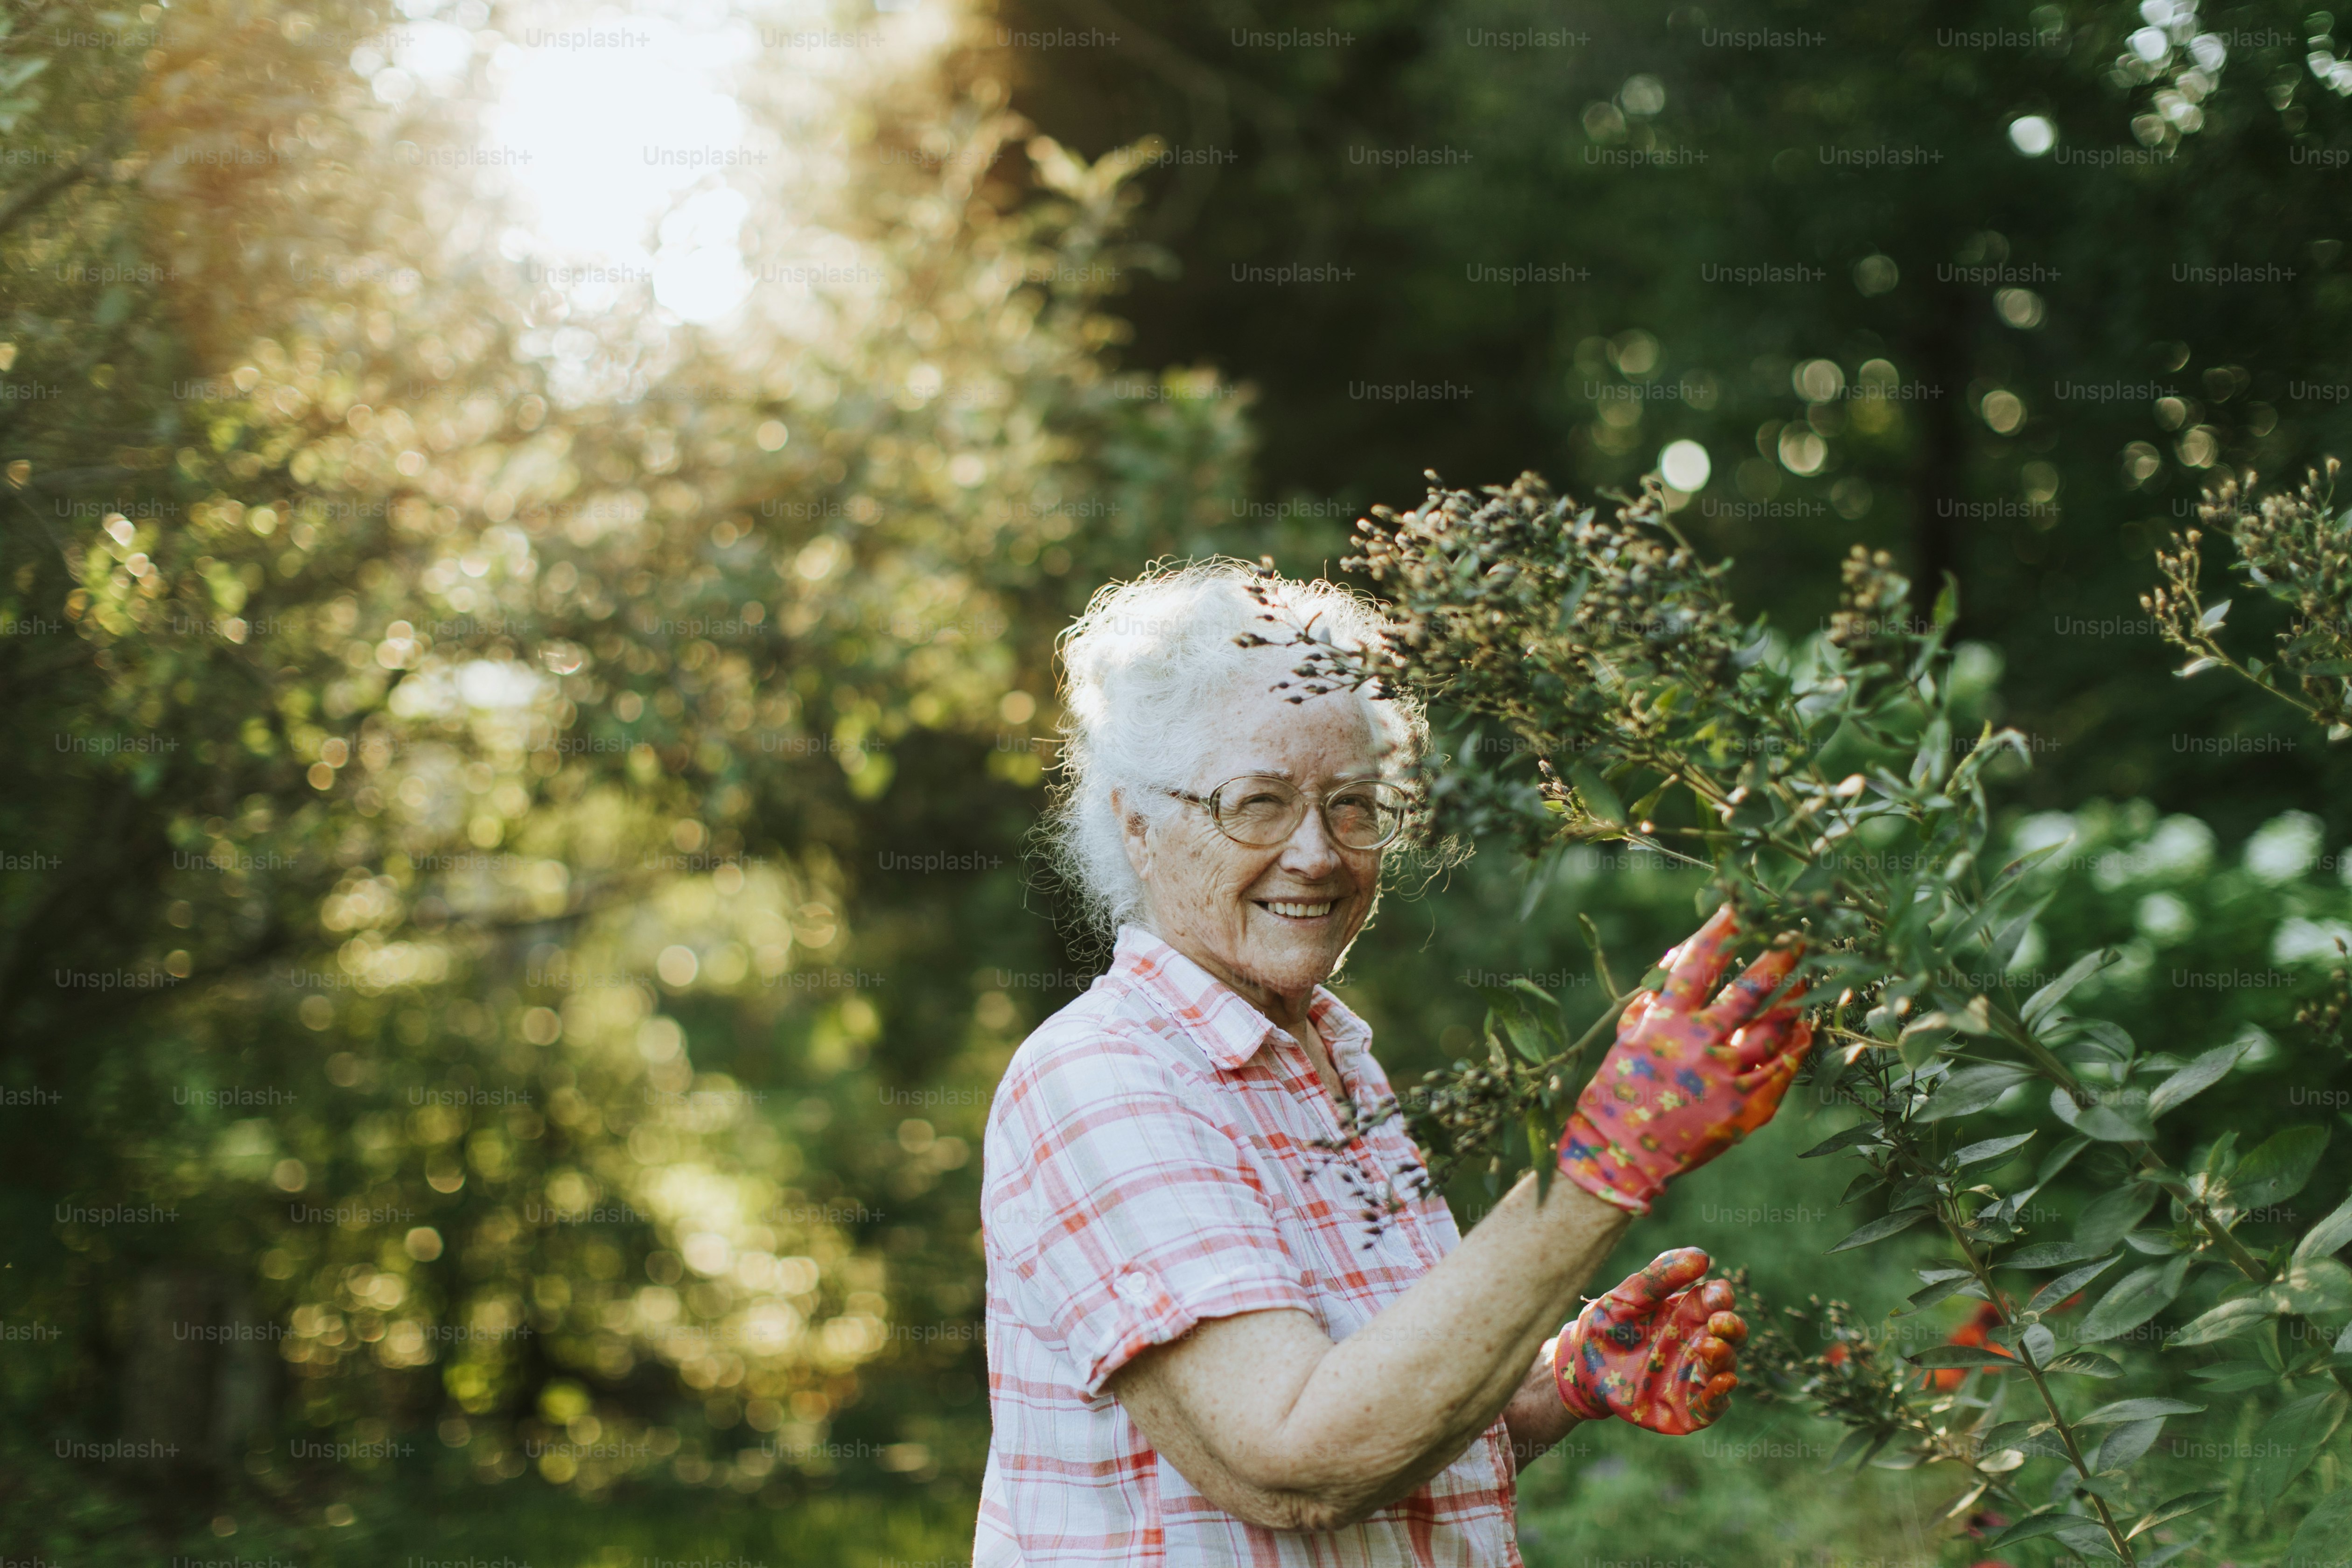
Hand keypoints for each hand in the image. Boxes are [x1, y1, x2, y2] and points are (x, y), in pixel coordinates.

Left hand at [1547, 1248, 1744, 1434]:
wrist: (1580, 1368)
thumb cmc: (1607, 1325)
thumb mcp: (1628, 1296)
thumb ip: (1660, 1277)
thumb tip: (1702, 1255)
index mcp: (1688, 1313)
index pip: (1716, 1301)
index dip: (1721, 1297)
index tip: (1717, 1294)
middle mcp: (1698, 1343)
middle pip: (1730, 1334)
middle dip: (1732, 1327)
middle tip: (1721, 1321)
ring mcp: (1695, 1376)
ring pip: (1724, 1366)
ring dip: (1724, 1357)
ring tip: (1710, 1345)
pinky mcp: (1687, 1408)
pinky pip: (1712, 1405)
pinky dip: (1720, 1396)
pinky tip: (1724, 1382)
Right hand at [1556, 905, 1811, 1213]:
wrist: (1620, 1155)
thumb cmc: (1618, 1091)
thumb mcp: (1626, 1038)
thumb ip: (1651, 1002)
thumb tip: (1673, 963)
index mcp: (1665, 1021)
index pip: (1701, 961)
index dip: (1724, 928)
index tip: (1744, 904)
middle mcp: (1698, 1044)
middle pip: (1749, 989)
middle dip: (1778, 957)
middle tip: (1800, 935)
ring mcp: (1725, 1077)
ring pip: (1774, 1029)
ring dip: (1795, 1000)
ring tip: (1810, 978)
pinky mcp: (1744, 1108)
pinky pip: (1782, 1070)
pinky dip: (1797, 1046)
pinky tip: (1807, 1029)